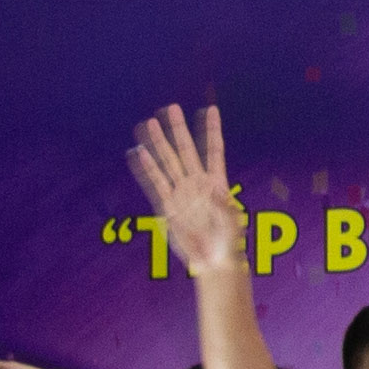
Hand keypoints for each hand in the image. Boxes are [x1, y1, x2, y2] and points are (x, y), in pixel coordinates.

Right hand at [129, 104, 245, 263]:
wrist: (214, 260)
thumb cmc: (229, 241)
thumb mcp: (232, 220)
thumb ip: (222, 204)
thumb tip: (213, 190)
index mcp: (217, 181)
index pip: (214, 149)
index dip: (212, 130)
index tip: (211, 109)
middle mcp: (197, 182)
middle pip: (186, 150)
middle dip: (178, 129)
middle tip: (171, 107)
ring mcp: (181, 192)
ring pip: (167, 162)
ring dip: (158, 144)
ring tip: (148, 123)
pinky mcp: (168, 206)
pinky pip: (155, 184)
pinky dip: (145, 169)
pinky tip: (137, 153)